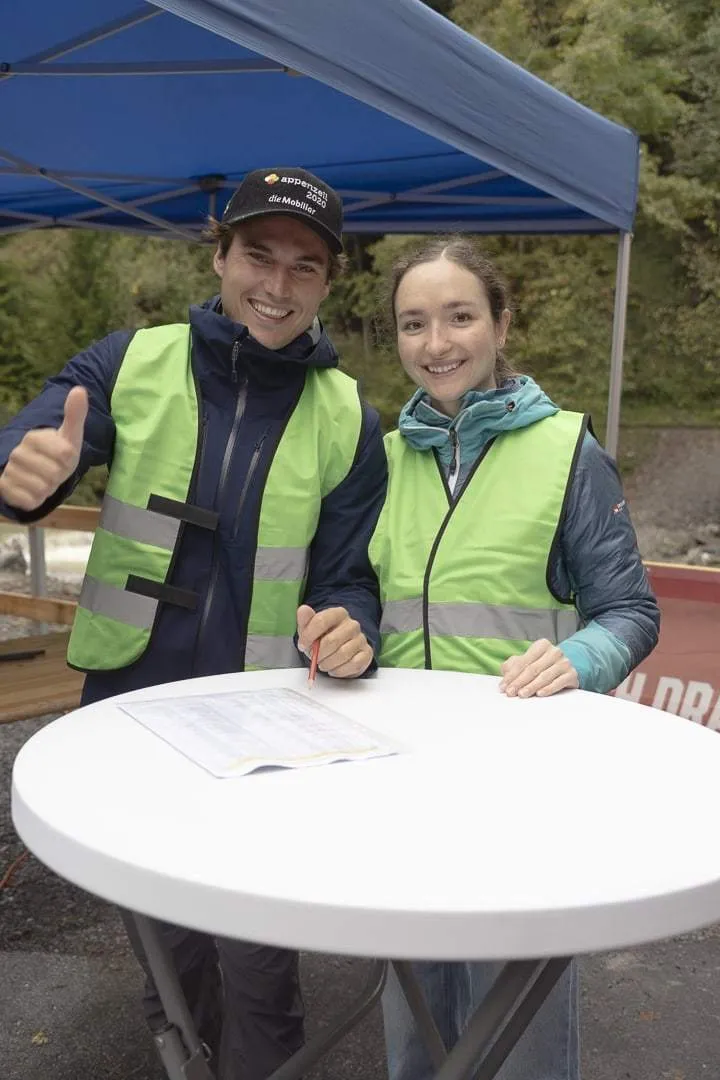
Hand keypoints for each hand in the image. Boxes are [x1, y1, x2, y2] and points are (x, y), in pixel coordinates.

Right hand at [0, 387, 87, 511]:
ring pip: (43, 489)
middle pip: (55, 475)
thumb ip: (75, 414)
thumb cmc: (56, 453)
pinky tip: (33, 490)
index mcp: (34, 437)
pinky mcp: (4, 489)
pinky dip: (36, 500)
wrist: (35, 472)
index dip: (70, 461)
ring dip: (48, 489)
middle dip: (59, 476)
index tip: (64, 458)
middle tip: (54, 471)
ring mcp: (9, 471)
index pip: (67, 454)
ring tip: (43, 480)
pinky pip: (30, 501)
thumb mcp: (70, 436)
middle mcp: (18, 453)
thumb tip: (79, 389)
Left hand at [297, 604, 373, 678]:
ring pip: (342, 654)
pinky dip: (339, 670)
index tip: (302, 645)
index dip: (309, 635)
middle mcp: (352, 624)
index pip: (321, 621)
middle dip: (318, 653)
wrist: (338, 649)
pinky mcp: (367, 653)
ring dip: (328, 663)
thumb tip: (303, 610)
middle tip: (314, 658)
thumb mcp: (309, 628)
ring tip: (323, 664)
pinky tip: (333, 668)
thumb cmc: (322, 638)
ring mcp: (361, 639)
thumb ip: (305, 619)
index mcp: (338, 614)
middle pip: (332, 640)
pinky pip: (353, 664)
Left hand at [498, 638, 578, 698]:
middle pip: (533, 669)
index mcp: (542, 645)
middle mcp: (555, 652)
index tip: (503, 687)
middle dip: (519, 682)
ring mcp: (564, 663)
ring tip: (522, 694)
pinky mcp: (572, 674)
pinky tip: (540, 694)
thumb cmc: (540, 665)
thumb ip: (512, 666)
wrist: (564, 669)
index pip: (523, 661)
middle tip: (510, 693)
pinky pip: (559, 682)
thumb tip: (505, 675)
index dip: (511, 675)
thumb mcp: (525, 662)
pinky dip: (549, 689)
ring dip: (532, 687)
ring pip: (545, 676)